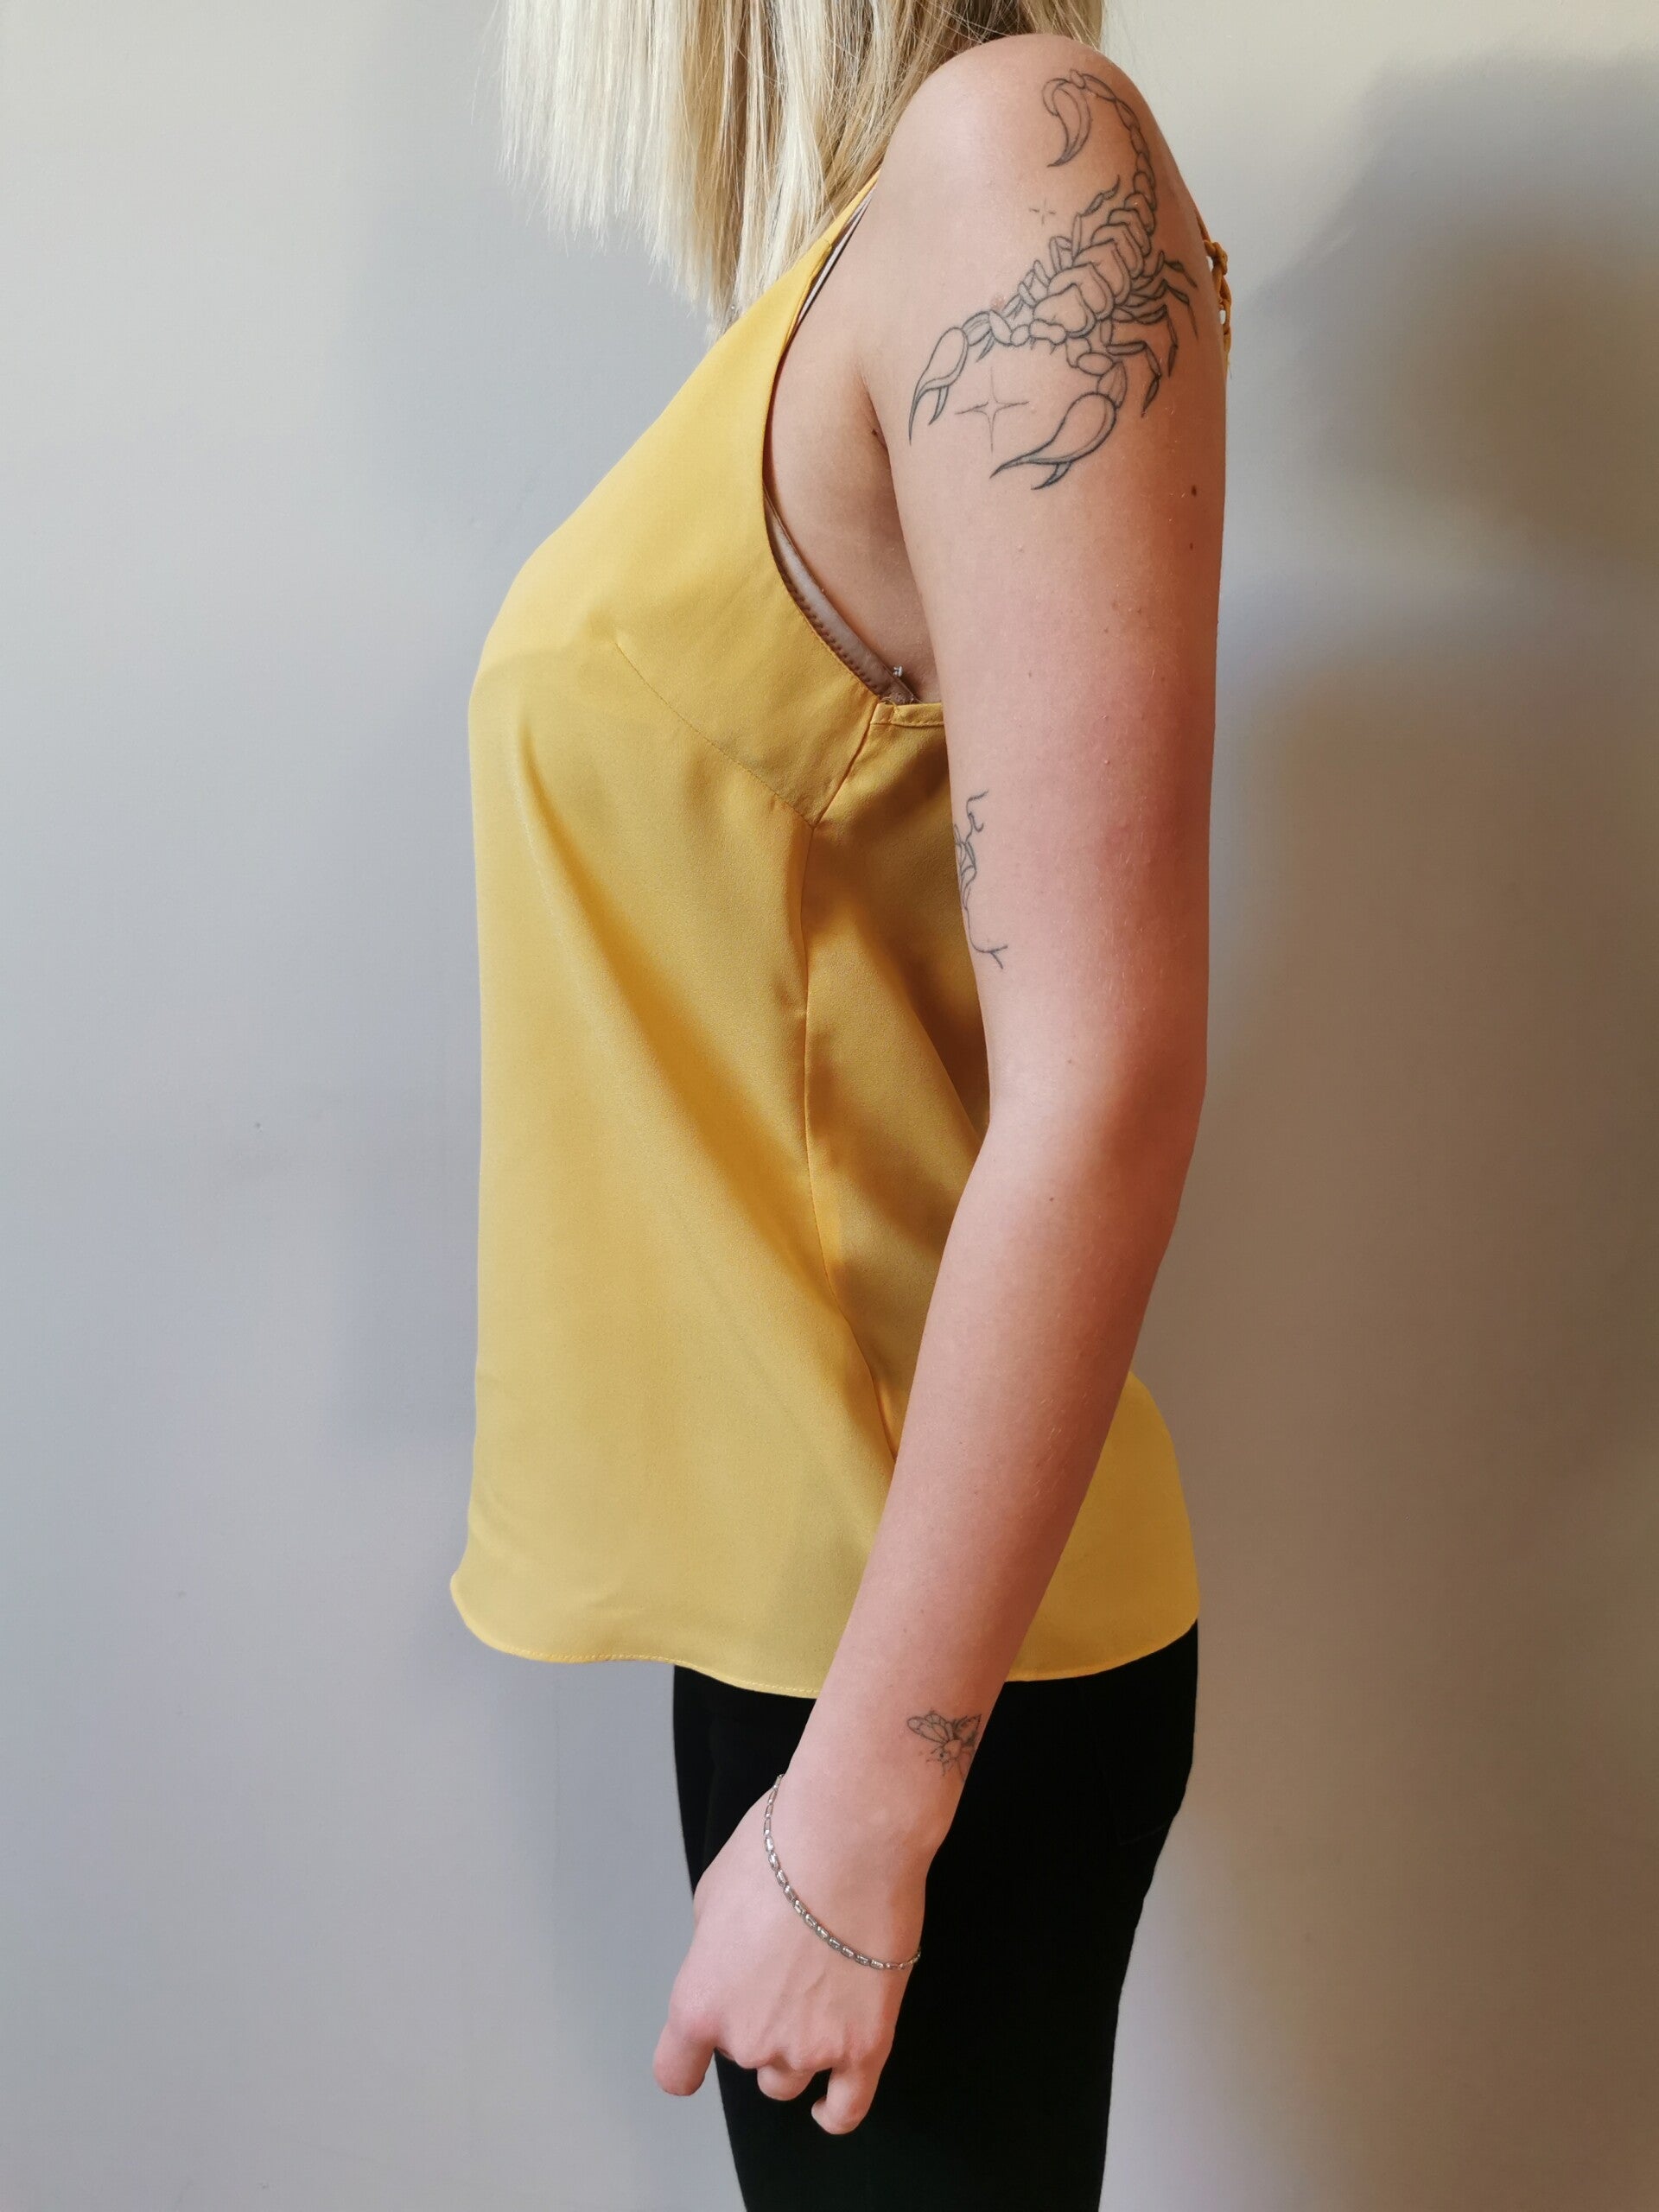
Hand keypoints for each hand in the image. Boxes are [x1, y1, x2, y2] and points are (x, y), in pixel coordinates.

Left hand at [653, 1772, 928, 2133]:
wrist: (850, 1836)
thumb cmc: (779, 1849)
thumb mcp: (713, 1894)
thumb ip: (712, 1948)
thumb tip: (729, 1966)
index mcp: (701, 2002)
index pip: (676, 2070)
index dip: (689, 2060)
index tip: (697, 2055)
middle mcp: (748, 2039)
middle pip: (744, 2057)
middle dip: (757, 2021)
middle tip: (782, 1967)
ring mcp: (808, 2048)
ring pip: (790, 2077)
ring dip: (796, 2048)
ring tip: (816, 1993)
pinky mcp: (865, 2046)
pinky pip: (846, 2107)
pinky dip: (834, 2112)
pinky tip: (829, 2105)